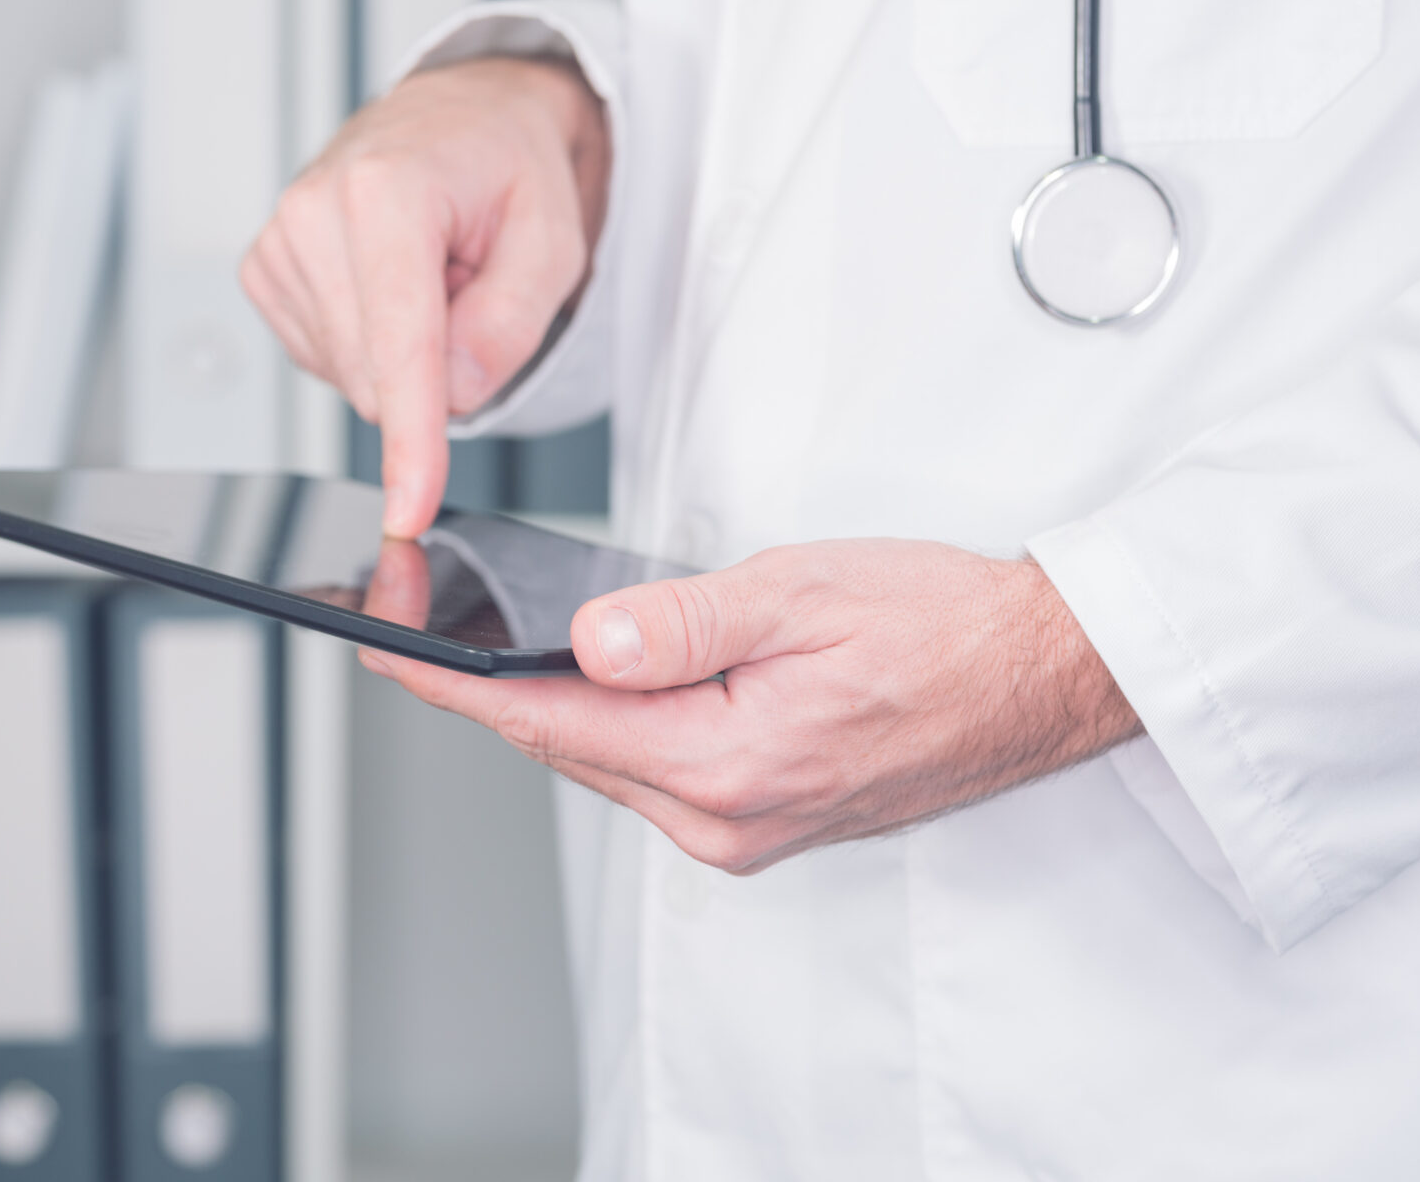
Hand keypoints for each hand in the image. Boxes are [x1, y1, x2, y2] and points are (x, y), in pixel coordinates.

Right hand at [241, 57, 609, 537]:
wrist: (462, 116)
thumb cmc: (506, 164)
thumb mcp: (553, 238)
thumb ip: (513, 319)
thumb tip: (456, 392)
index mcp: (385, 189)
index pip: (399, 347)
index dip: (410, 439)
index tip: (408, 506)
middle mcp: (314, 212)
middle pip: (375, 378)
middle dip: (438, 368)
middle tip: (471, 288)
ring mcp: (279, 244)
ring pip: (351, 381)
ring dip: (407, 355)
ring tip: (434, 275)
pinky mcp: (265, 274)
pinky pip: (327, 365)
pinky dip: (372, 347)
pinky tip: (391, 289)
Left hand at [356, 539, 1141, 872]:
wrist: (1040, 676)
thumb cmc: (941, 623)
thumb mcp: (804, 592)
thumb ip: (685, 621)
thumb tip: (582, 638)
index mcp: (725, 764)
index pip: (550, 722)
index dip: (451, 683)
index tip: (379, 646)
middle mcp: (723, 818)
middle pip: (563, 748)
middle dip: (478, 689)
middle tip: (402, 627)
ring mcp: (741, 827)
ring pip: (602, 760)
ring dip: (537, 707)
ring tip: (463, 647)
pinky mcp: (757, 817)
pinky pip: (648, 769)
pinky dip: (600, 724)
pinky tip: (575, 682)